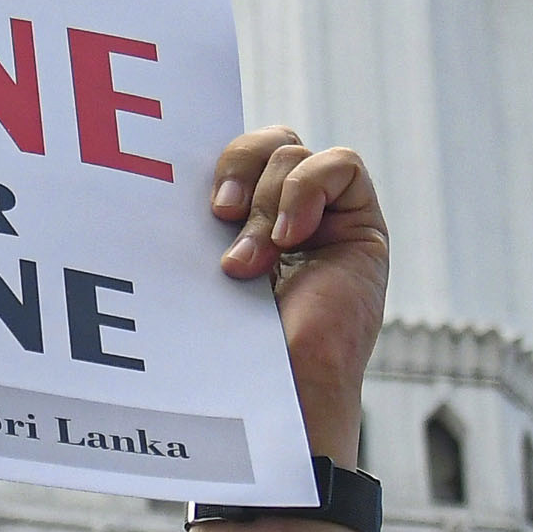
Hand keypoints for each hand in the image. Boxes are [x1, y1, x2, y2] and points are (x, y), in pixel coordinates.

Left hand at [206, 130, 388, 460]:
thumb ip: (206, 222)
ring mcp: (328, 220)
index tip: (200, 203)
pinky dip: (309, 190)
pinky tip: (292, 237)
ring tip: (254, 259)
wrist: (277, 390)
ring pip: (295, 153)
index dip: (221, 163)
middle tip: (221, 214)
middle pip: (268, 141)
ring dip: (268, 201)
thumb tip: (169, 173)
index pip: (236, 157)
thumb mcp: (205, 265)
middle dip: (240, 168)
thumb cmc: (233, 343)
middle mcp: (288, 216)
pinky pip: (343, 165)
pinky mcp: (363, 227)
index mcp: (247, 224)